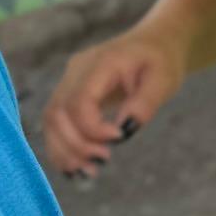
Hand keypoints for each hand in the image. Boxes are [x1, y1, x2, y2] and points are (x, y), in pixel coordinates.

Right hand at [42, 25, 182, 177]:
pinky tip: (78, 167)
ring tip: (90, 172)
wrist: (154, 43)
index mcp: (102, 62)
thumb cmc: (161, 60)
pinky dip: (62, 148)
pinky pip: (55, 124)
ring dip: (65, 151)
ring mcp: (68, 81)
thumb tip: (124, 130)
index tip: (119, 138)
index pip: (79, 99)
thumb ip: (145, 104)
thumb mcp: (165, 80)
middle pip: (57, 113)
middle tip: (104, 161)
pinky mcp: (68, 95)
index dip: (92, 127)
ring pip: (50, 121)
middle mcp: (77, 70)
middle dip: (76, 144)